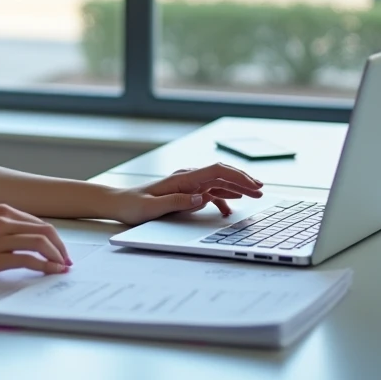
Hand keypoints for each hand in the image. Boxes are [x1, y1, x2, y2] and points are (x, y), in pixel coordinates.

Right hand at [0, 204, 71, 277]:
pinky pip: (27, 260)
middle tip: (67, 261)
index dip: (55, 238)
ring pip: (40, 243)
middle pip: (46, 230)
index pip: (39, 222)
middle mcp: (1, 220)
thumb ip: (3, 228)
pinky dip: (45, 266)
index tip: (61, 252)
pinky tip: (51, 272)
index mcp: (0, 210)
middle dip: (61, 247)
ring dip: (57, 257)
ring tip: (62, 269)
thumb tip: (27, 241)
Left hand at [107, 163, 264, 225]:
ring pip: (218, 184)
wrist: (119, 202)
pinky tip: (230, 208)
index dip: (237, 176)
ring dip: (237, 189)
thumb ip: (177, 201)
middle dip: (243, 181)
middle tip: (261, 190)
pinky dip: (222, 199)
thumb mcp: (153, 207)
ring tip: (255, 195)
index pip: (216, 171)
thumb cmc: (133, 205)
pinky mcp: (185, 193)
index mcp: (182, 178)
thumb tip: (202, 198)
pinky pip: (209, 193)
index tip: (253, 185)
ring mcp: (187, 185)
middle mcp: (187, 178)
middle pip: (221, 175)